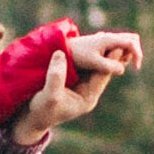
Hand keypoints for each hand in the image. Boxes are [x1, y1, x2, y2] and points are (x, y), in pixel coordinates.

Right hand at [13, 30, 141, 145]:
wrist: (33, 117)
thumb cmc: (42, 109)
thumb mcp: (49, 95)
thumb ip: (55, 76)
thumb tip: (60, 54)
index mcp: (88, 99)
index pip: (102, 77)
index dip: (109, 61)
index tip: (116, 46)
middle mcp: (88, 93)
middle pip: (104, 72)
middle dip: (110, 57)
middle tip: (119, 38)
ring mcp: (82, 87)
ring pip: (96, 68)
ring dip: (102, 54)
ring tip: (109, 36)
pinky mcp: (76, 82)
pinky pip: (87, 66)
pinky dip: (90, 56)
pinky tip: (93, 43)